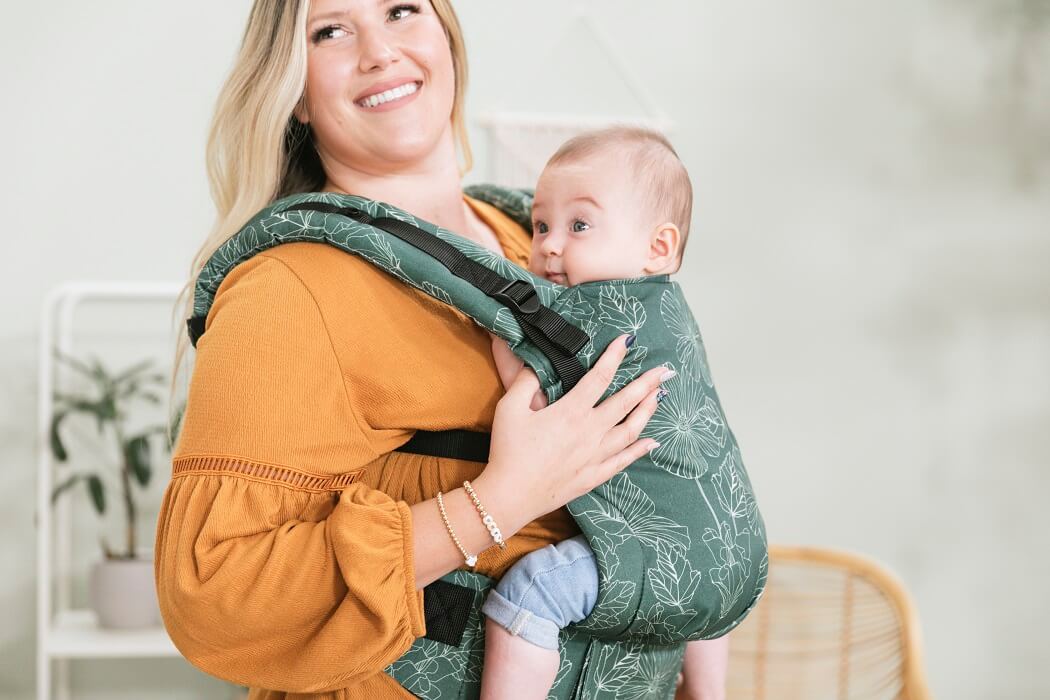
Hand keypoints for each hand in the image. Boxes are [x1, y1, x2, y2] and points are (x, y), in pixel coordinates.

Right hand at [479, 334, 667, 530]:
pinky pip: (624, 460)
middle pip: (626, 402)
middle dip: (647, 383)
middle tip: (665, 370)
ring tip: (660, 397)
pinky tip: (653, 442)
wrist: (510, 495)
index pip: (600, 377)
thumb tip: (539, 364)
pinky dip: (640, 450)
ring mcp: (595, 455)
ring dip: (647, 411)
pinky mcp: (594, 476)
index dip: (615, 356)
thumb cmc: (508, 451)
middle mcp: (590, 431)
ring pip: (631, 430)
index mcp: (571, 411)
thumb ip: (526, 381)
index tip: (628, 340)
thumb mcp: (510, 407)